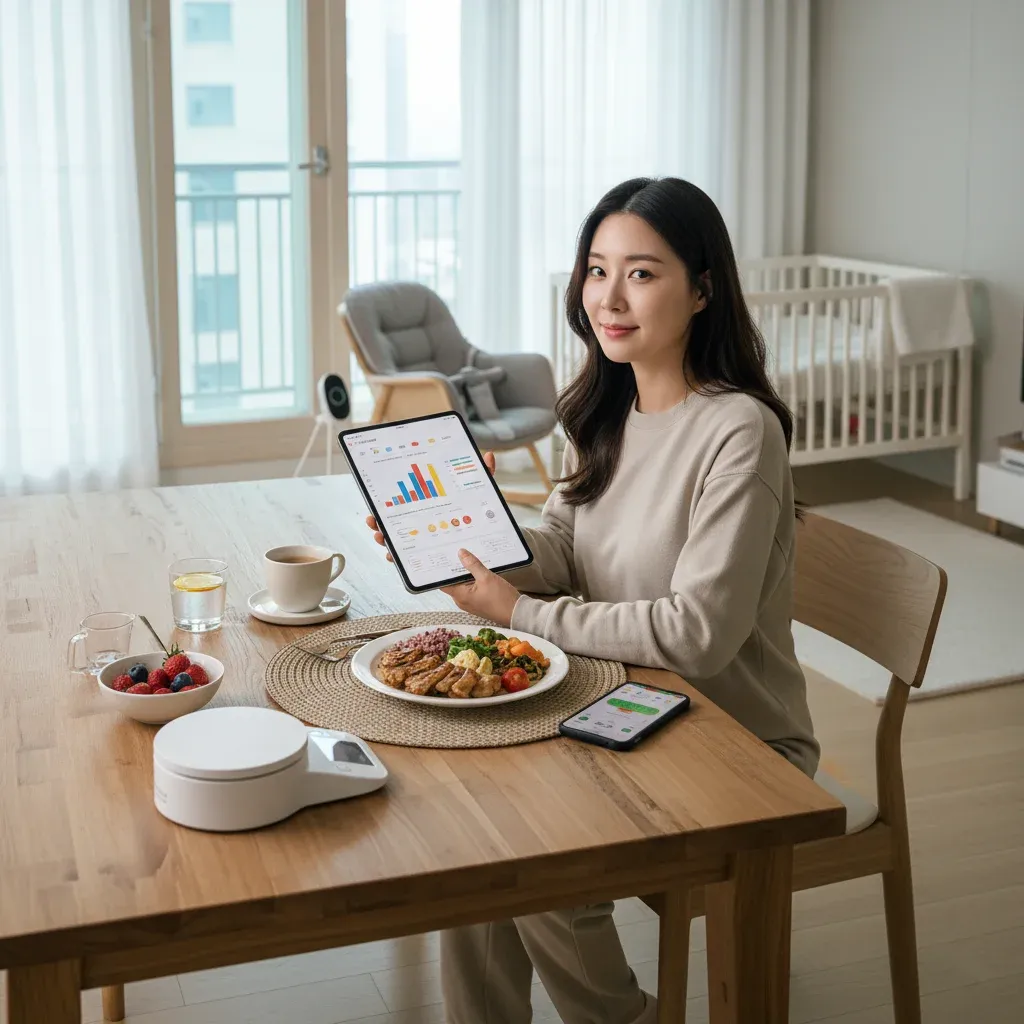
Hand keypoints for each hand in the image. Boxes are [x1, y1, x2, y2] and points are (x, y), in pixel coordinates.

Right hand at [364, 451, 496, 561]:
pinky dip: (398, 558)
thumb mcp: (482, 495)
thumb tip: (489, 455)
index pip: (405, 504)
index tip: (377, 502)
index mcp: (431, 508)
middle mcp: (424, 525)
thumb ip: (483, 476)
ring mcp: (424, 543)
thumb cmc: (481, 519)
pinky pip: (409, 560)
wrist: (490, 545)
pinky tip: (393, 556)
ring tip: (380, 536)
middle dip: (379, 522)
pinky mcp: (429, 559)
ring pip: (398, 542)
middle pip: (395, 523)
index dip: (389, 503)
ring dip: (384, 540)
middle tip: (373, 520)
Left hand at [441, 549, 520, 627]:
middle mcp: (462, 601)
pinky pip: (471, 588)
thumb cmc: (500, 597)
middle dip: (455, 569)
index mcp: (460, 596)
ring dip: (466, 573)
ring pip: (463, 585)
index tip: (444, 557)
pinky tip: (478, 569)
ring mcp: (470, 603)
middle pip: (453, 582)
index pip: (443, 582)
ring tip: (467, 557)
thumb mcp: (486, 577)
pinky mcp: (479, 602)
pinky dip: (473, 579)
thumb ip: (472, 564)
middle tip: (456, 553)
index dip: (442, 570)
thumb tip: (460, 553)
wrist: (517, 613)